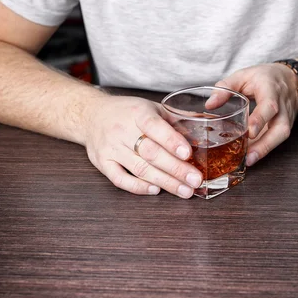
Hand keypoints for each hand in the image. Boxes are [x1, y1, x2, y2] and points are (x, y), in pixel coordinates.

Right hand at [84, 94, 202, 197]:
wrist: (91, 115)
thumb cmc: (127, 112)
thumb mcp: (151, 107)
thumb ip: (176, 119)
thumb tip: (205, 126)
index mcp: (137, 112)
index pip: (154, 126)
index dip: (171, 140)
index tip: (188, 153)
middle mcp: (122, 130)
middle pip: (150, 153)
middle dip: (175, 168)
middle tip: (195, 180)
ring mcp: (110, 148)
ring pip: (139, 168)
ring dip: (165, 182)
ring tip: (185, 191)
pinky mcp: (102, 163)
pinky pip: (120, 179)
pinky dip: (138, 187)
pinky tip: (155, 190)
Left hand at [209, 64, 297, 165]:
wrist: (288, 77)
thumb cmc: (263, 77)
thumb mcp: (243, 76)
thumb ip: (226, 88)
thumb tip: (210, 104)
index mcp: (271, 89)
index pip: (269, 105)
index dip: (261, 119)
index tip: (250, 132)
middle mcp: (283, 105)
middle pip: (280, 128)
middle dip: (265, 144)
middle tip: (249, 156)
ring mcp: (287, 117)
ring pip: (281, 136)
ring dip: (265, 150)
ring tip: (248, 160)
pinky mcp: (285, 125)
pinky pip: (277, 139)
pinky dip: (265, 148)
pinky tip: (251, 156)